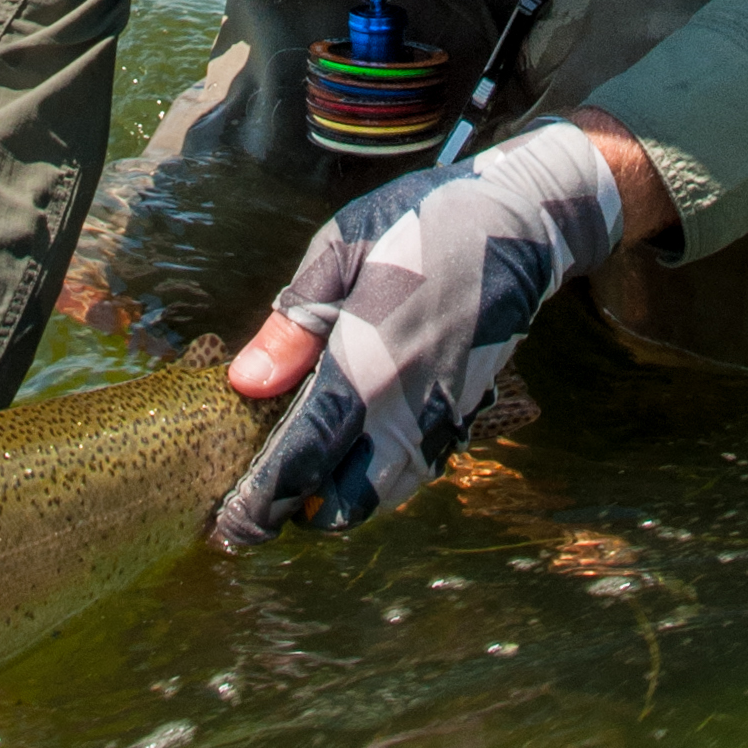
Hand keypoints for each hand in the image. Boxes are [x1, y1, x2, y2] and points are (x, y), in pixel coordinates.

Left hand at [213, 119, 632, 547]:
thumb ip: (293, 324)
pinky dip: (377, 481)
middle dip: (297, 511)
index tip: (231, 523)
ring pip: (383, 494)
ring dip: (338, 500)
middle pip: (346, 497)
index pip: (306, 453)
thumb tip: (244, 384)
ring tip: (296, 485)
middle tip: (256, 509)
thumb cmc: (417, 226)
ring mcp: (441, 416)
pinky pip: (414, 471)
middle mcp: (407, 406)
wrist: (516, 224)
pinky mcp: (463, 413)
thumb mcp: (342, 251)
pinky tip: (350, 456)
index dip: (264, 496)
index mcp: (367, 364)